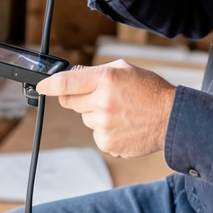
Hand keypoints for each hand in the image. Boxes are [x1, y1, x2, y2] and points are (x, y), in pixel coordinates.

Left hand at [36, 60, 176, 157]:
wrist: (171, 118)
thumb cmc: (150, 91)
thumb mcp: (124, 69)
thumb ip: (94, 72)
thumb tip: (71, 75)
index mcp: (105, 80)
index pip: (65, 83)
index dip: (48, 85)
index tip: (41, 87)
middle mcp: (102, 103)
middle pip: (70, 102)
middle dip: (78, 97)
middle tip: (99, 96)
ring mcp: (103, 125)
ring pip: (84, 118)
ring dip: (95, 114)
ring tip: (120, 111)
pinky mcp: (107, 142)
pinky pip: (95, 133)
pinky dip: (105, 129)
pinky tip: (123, 124)